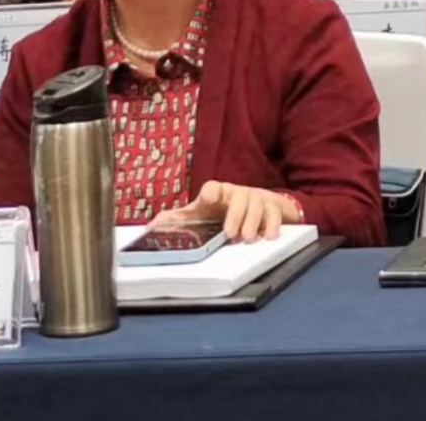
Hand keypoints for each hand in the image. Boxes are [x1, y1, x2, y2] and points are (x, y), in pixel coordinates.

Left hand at [150, 181, 298, 241]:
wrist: (256, 202)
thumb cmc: (224, 209)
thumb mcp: (202, 213)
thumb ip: (179, 219)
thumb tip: (151, 226)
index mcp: (218, 194)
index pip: (213, 187)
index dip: (211, 192)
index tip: (208, 198)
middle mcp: (238, 193)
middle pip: (239, 197)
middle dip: (236, 215)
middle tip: (230, 233)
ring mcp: (257, 198)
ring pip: (258, 204)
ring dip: (253, 222)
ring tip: (248, 238)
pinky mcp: (273, 206)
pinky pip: (275, 212)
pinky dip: (273, 224)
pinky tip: (269, 235)